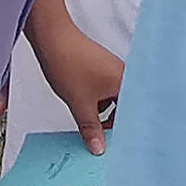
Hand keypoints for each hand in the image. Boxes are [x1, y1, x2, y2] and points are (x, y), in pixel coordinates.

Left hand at [29, 5, 127, 152]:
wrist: (52, 38)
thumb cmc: (68, 62)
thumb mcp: (80, 104)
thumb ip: (91, 129)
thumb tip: (98, 147)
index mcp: (125, 83)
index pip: (133, 114)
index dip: (124, 130)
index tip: (115, 143)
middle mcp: (124, 75)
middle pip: (125, 107)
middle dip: (112, 122)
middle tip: (100, 135)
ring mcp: (113, 70)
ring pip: (113, 99)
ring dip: (102, 110)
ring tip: (88, 118)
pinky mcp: (101, 67)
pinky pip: (105, 90)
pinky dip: (97, 100)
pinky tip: (84, 105)